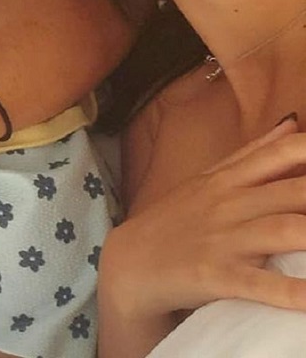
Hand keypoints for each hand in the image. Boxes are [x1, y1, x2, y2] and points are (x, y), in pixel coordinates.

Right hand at [100, 119, 305, 333]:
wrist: (127, 263)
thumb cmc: (175, 222)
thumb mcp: (208, 181)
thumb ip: (253, 155)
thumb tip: (294, 125)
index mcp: (231, 179)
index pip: (284, 153)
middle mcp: (230, 204)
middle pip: (296, 192)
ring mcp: (223, 239)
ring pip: (285, 231)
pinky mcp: (214, 275)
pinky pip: (259, 284)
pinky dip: (292, 293)